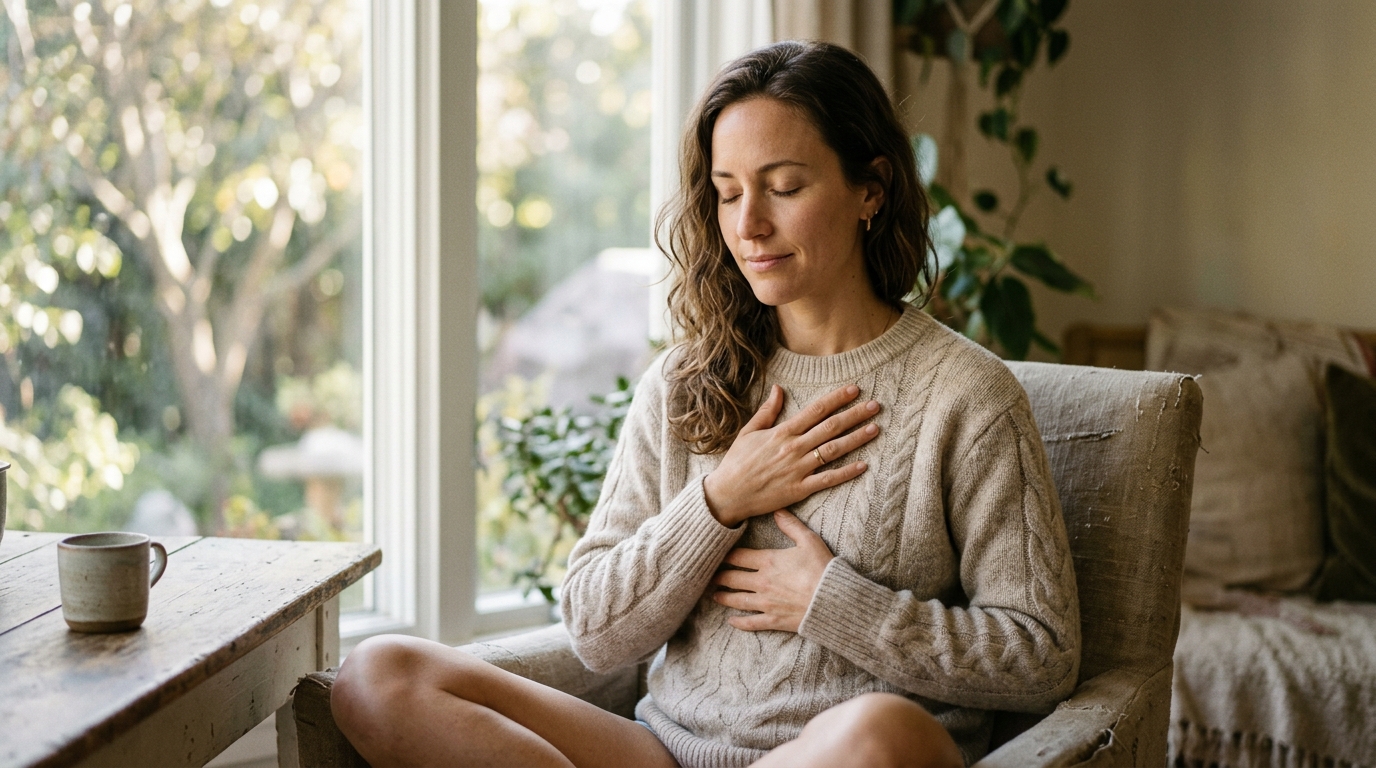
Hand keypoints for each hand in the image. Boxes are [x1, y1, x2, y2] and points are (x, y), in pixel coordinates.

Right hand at [702, 384, 880, 526]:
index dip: (837, 399)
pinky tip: (863, 465)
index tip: (854, 390)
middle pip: (831, 427)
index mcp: (782, 432)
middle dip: (855, 414)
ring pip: (833, 450)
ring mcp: (798, 469)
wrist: (727, 495)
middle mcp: (793, 448)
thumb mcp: (748, 431)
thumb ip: (767, 411)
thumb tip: (779, 388)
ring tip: (875, 428)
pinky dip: (846, 472)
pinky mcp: (799, 489)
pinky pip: (827, 479)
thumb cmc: (737, 463)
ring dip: (856, 438)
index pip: (816, 410)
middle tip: (875, 405)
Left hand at [711, 511, 834, 632]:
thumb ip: (790, 525)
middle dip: (720, 576)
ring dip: (723, 597)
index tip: (716, 555)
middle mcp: (761, 582)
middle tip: (710, 575)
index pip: (738, 557)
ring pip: (737, 600)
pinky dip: (739, 622)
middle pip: (732, 578)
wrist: (833, 600)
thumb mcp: (809, 540)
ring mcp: (766, 603)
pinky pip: (751, 622)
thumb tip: (777, 510)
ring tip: (714, 595)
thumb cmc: (822, 568)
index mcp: (768, 561)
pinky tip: (731, 621)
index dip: (725, 555)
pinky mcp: (773, 620)